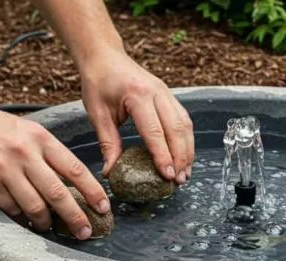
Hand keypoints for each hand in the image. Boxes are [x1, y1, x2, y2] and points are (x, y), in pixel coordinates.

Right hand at [0, 99, 109, 238]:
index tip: (104, 207)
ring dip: (46, 222)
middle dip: (77, 216)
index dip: (93, 192)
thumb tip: (71, 181)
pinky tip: (25, 220)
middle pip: (59, 193)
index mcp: (40, 138)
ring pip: (35, 207)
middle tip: (86, 231)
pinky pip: (11, 209)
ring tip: (49, 227)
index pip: (75, 169)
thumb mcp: (25, 129)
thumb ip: (47, 152)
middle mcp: (24, 154)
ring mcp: (5, 171)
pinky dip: (21, 218)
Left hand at [79, 51, 193, 183]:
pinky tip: (185, 155)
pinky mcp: (170, 95)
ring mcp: (166, 92)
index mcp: (137, 95)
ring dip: (188, 150)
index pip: (155, 131)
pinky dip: (186, 139)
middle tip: (179, 180)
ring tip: (185, 172)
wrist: (105, 56)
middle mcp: (157, 92)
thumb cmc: (98, 83)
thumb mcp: (97, 114)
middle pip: (176, 129)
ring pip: (185, 124)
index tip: (168, 175)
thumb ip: (108, 143)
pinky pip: (184, 119)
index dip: (163, 156)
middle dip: (181, 157)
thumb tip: (110, 172)